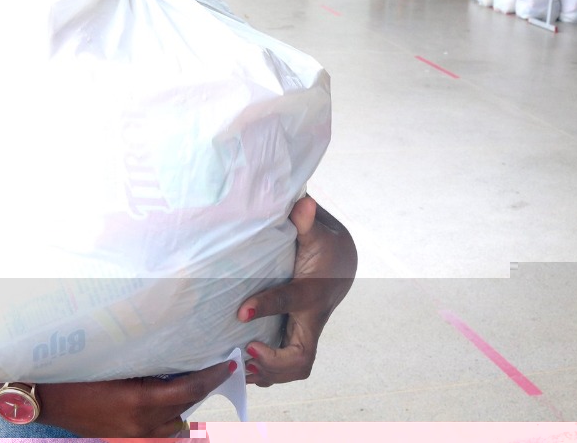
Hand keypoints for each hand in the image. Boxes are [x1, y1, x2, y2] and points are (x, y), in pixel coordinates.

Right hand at [35, 360, 234, 436]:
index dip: (210, 377)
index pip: (189, 389)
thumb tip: (176, 355)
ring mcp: (134, 435)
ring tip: (182, 385)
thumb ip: (148, 365)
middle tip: (208, 367)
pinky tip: (165, 405)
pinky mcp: (126, 439)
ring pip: (176, 425)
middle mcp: (142, 423)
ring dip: (182, 406)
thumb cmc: (78, 373)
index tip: (226, 365)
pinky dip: (168, 420)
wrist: (48, 398)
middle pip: (185, 406)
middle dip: (199, 388)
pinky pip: (159, 434)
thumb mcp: (116, 364)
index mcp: (140, 401)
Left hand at [238, 196, 356, 386]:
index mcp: (312, 291)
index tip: (242, 311)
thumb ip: (306, 221)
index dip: (267, 306)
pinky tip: (237, 368)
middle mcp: (310, 318)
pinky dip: (263, 371)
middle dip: (272, 364)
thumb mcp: (318, 231)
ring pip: (292, 367)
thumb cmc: (326, 245)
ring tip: (234, 369)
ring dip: (265, 373)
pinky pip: (283, 363)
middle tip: (243, 355)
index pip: (291, 300)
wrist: (342, 261)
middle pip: (300, 357)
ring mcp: (303, 331)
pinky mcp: (294, 335)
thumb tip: (303, 203)